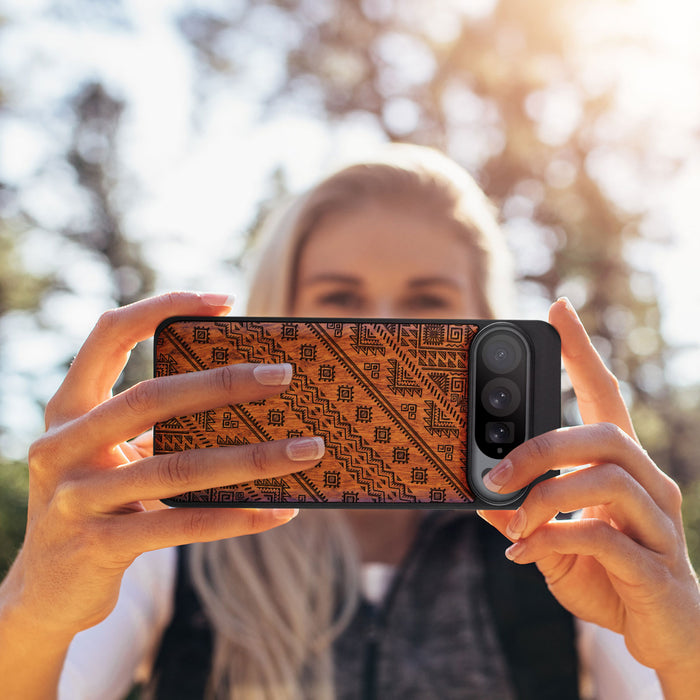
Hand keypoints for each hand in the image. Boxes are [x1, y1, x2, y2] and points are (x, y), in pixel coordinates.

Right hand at [3, 292, 323, 639]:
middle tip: (284, 375)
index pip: (108, 335)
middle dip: (223, 383)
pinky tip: (280, 511)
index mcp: (68, 409)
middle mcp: (62, 446)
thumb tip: (248, 401)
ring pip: (177, 467)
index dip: (162, 307)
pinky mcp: (98, 546)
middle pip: (151, 398)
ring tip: (307, 450)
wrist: (46, 591)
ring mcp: (76, 498)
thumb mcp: (113, 456)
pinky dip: (236, 517)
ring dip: (252, 457)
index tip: (224, 301)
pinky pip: (182, 525)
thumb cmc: (99, 504)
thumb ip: (156, 427)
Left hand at [478, 298, 699, 691]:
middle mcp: (649, 484)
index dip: (582, 352)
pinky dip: (553, 540)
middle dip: (541, 447)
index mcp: (622, 468)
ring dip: (545, 497)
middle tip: (494, 472)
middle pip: (604, 434)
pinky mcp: (657, 567)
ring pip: (607, 479)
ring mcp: (659, 524)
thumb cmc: (609, 577)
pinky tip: (524, 554)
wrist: (664, 635)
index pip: (605, 395)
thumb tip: (480, 495)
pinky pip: (604, 538)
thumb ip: (523, 515)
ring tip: (511, 522)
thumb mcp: (553, 540)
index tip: (558, 309)